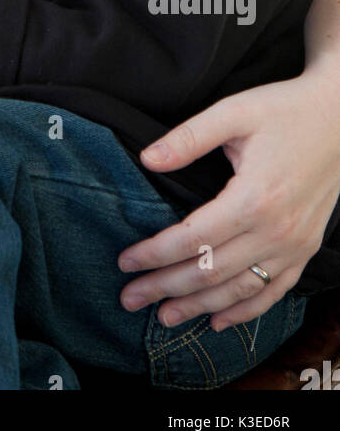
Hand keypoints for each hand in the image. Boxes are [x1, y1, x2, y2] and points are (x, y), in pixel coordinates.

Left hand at [116, 75, 339, 329]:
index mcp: (253, 197)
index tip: (125, 262)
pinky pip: (273, 291)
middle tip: (129, 299)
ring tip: (164, 318)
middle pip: (210, 271)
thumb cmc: (284, 110)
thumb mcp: (234, 111)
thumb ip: (189, 137)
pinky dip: (244, 311)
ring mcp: (295, 245)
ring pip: (239, 290)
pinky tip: (218, 320)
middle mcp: (276, 230)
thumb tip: (147, 159)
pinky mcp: (306, 249)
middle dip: (165, 288)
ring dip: (199, 307)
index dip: (154, 254)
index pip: (191, 238)